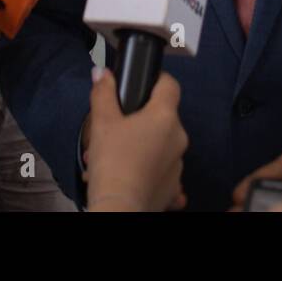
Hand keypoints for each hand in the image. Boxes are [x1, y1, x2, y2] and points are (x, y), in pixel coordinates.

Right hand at [84, 69, 187, 211]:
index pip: (170, 85)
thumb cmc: (112, 162)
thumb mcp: (102, 122)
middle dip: (142, 119)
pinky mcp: (175, 186)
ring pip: (162, 145)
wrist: (120, 208)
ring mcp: (179, 163)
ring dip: (144, 145)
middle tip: (117, 127)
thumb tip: (102, 72)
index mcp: (165, 117)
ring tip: (117, 155)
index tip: (141, 85)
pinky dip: (149, 169)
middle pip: (164, 117)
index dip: (157, 81)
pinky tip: (130, 173)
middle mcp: (179, 138)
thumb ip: (103, 93)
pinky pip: (163, 170)